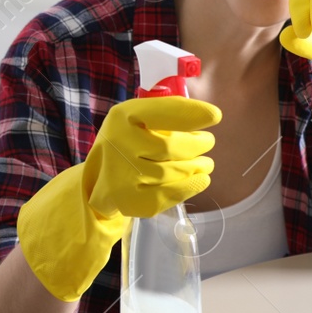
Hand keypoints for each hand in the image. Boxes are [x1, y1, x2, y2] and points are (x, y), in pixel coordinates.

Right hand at [15, 94, 220, 301]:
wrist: (97, 180)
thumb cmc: (126, 143)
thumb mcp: (134, 119)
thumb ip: (164, 113)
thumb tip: (207, 115)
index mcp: (122, 117)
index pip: (165, 112)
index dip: (192, 114)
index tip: (214, 116)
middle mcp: (119, 144)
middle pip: (174, 147)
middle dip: (199, 145)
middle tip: (208, 143)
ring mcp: (123, 175)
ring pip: (176, 172)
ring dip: (199, 167)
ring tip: (206, 163)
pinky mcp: (131, 200)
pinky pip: (171, 194)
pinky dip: (191, 186)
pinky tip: (200, 179)